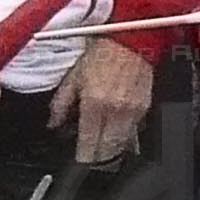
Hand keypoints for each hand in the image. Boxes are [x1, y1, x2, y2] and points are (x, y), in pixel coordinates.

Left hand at [48, 36, 153, 163]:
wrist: (130, 39)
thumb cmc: (102, 52)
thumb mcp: (73, 75)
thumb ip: (61, 103)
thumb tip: (53, 123)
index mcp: (95, 103)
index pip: (90, 142)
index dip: (84, 156)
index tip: (80, 160)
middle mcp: (116, 110)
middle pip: (109, 150)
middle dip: (99, 159)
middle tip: (91, 159)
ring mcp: (133, 110)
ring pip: (124, 144)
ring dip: (113, 150)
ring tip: (104, 151)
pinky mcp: (145, 107)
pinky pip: (135, 130)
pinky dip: (126, 137)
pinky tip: (118, 135)